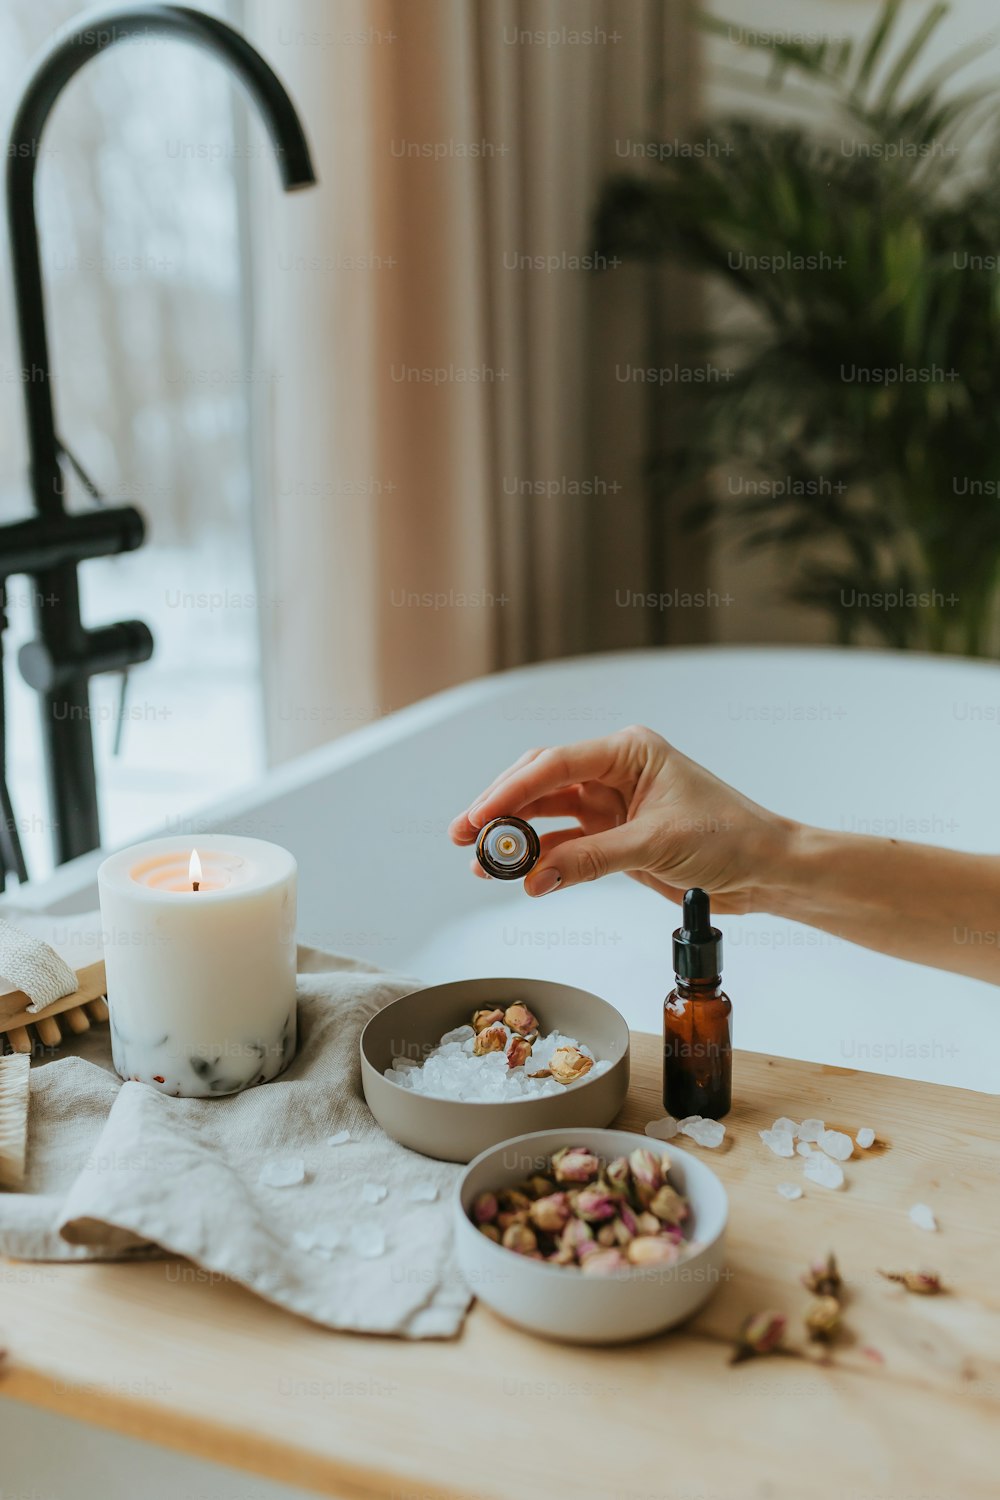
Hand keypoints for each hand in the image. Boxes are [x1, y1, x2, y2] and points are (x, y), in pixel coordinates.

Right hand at [448, 725, 791, 911]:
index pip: (556, 764)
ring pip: (546, 816)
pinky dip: (540, 862)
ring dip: (515, 839)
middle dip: (501, 810)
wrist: (765, 870)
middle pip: (540, 784)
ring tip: (481, 863)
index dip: (511, 790)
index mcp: (628, 751)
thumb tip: (537, 877)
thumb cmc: (731, 837)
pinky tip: (517, 877)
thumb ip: (592, 860)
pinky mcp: (612, 838)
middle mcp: (614, 772)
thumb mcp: (657, 844)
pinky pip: (564, 846)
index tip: (481, 816)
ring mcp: (611, 805)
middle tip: (466, 836)